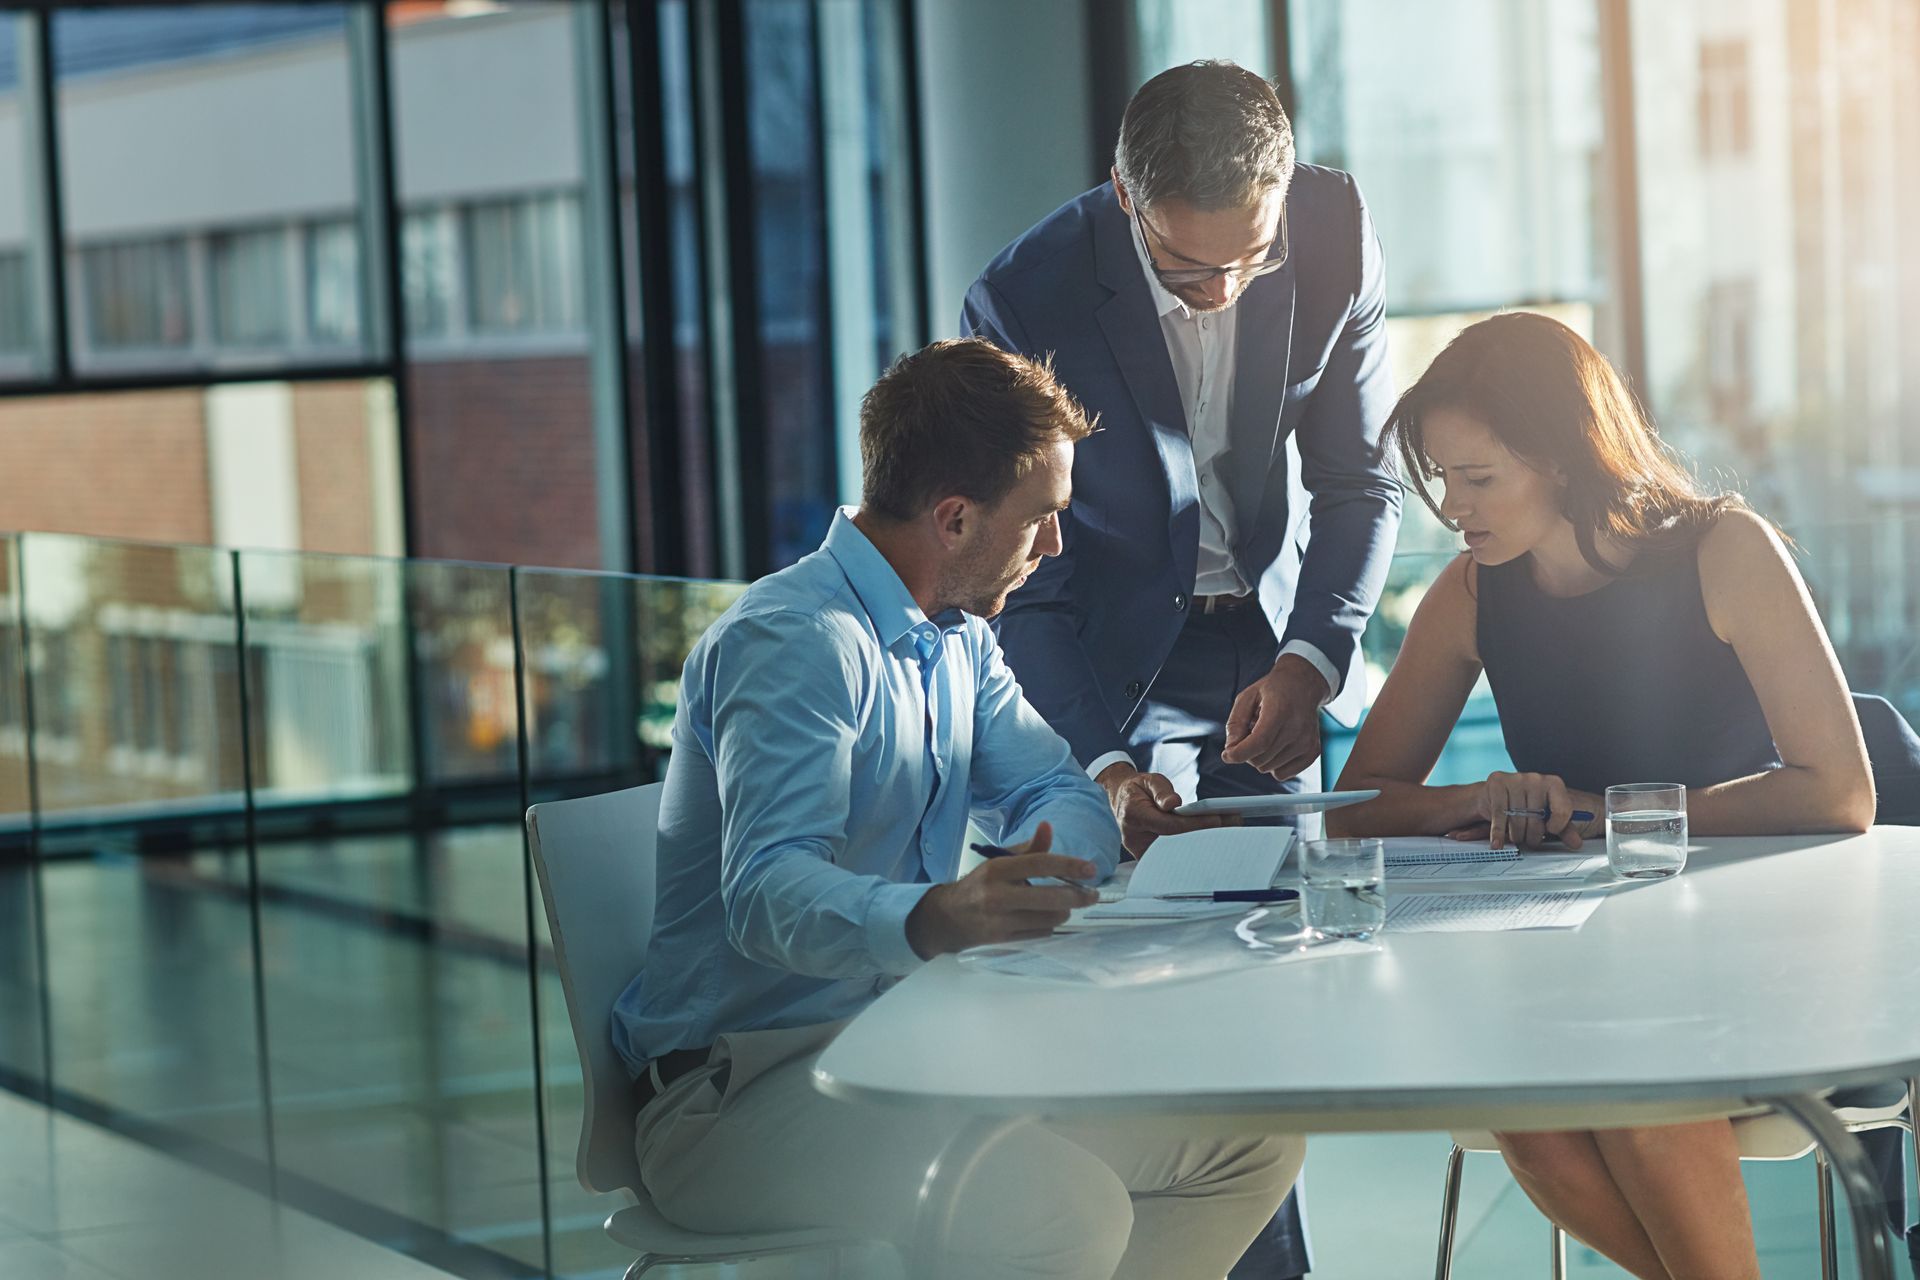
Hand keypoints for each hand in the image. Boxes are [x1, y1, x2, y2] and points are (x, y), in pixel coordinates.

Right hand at [904, 822, 1097, 958]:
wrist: (946, 918)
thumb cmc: (980, 885)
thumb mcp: (1000, 862)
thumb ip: (1029, 849)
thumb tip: (1048, 826)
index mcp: (997, 869)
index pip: (1039, 864)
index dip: (1069, 865)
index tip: (1091, 869)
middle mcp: (998, 895)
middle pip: (1049, 897)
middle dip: (1077, 896)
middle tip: (1092, 894)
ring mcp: (1000, 921)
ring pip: (1048, 919)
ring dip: (1063, 911)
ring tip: (1064, 905)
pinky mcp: (1004, 940)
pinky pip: (1040, 933)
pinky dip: (1049, 925)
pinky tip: (1046, 918)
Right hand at [1096, 762, 1229, 858]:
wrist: (1122, 801)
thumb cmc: (1139, 789)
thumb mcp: (1149, 781)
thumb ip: (1161, 790)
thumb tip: (1173, 802)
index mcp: (1134, 815)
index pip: (1169, 825)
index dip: (1195, 824)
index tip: (1218, 819)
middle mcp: (1135, 837)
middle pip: (1176, 844)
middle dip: (1205, 837)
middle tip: (1233, 828)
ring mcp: (1140, 850)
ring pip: (1176, 854)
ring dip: (1203, 845)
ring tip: (1230, 834)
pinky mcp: (1148, 857)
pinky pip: (1173, 857)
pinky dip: (1194, 850)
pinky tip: (1214, 842)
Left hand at [1220, 654, 1327, 781]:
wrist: (1303, 686)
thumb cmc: (1272, 691)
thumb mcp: (1247, 697)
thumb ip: (1235, 723)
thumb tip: (1230, 750)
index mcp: (1280, 711)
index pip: (1259, 743)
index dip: (1239, 753)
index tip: (1226, 755)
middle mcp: (1297, 729)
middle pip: (1260, 759)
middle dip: (1247, 752)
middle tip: (1250, 733)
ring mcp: (1307, 742)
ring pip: (1268, 768)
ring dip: (1260, 756)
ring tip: (1267, 734)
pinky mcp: (1312, 752)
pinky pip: (1281, 774)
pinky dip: (1273, 764)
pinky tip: (1276, 745)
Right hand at [1465, 772, 1604, 849]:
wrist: (1498, 791)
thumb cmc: (1526, 803)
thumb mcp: (1549, 815)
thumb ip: (1564, 829)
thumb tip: (1576, 843)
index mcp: (1553, 783)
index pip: (1563, 809)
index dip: (1558, 826)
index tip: (1550, 829)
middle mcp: (1535, 778)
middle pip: (1537, 818)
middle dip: (1533, 835)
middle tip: (1530, 839)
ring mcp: (1515, 779)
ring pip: (1517, 818)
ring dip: (1516, 835)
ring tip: (1516, 835)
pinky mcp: (1497, 783)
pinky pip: (1499, 815)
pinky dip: (1498, 833)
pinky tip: (1497, 843)